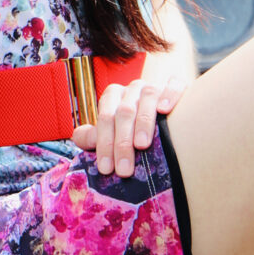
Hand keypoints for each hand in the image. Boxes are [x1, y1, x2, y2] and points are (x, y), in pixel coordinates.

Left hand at [72, 77, 187, 176]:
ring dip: (143, 121)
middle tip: (124, 170)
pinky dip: (169, 95)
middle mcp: (133, 88)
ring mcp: (155, 85)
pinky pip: (174, 85)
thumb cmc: (135, 129)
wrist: (168, 117)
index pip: (105, 117)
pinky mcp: (177, 84)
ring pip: (147, 96)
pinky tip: (165, 111)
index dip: (104, 143)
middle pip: (124, 111)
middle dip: (122, 142)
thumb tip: (76, 137)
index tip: (106, 169)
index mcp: (114, 96)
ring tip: (141, 145)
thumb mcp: (114, 132)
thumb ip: (96, 136)